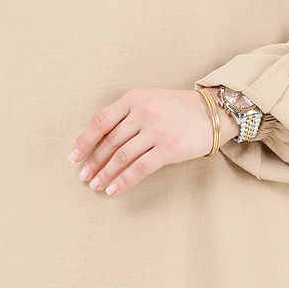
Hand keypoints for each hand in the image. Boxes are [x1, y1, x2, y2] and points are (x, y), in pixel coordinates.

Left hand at [67, 87, 238, 196]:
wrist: (214, 112)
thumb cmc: (179, 108)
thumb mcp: (150, 99)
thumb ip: (127, 114)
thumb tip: (100, 140)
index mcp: (134, 98)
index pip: (101, 120)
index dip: (85, 140)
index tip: (74, 156)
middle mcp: (143, 112)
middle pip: (109, 141)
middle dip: (93, 161)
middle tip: (83, 176)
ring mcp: (156, 130)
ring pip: (121, 156)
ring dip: (105, 173)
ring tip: (95, 185)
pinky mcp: (169, 148)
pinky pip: (139, 168)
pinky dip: (123, 181)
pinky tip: (113, 189)